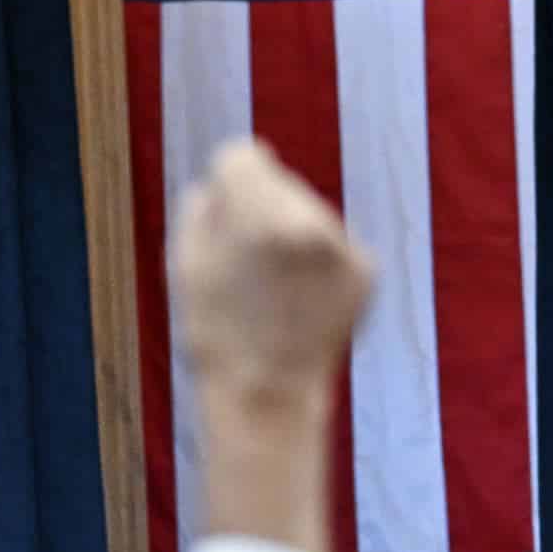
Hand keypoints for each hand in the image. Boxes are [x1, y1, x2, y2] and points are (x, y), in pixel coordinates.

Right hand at [170, 139, 371, 406]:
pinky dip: (319, 267)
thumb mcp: (185, 262)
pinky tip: (301, 303)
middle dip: (261, 211)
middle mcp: (311, 219)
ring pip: (309, 213)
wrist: (266, 395)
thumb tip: (221, 176)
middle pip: (279, 183)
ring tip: (274, 291)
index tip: (222, 216)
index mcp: (260, 213)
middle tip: (246, 268)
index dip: (225, 185)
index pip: (241, 156)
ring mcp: (344, 244)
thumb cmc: (216, 331)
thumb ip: (202, 205)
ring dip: (292, 237)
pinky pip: (335, 246)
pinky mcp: (367, 270)